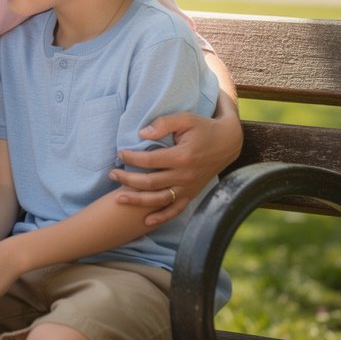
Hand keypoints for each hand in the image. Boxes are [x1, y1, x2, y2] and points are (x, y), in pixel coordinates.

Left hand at [109, 102, 242, 225]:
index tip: (119, 153)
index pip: (150, 160)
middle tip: (112, 174)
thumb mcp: (186, 118)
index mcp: (182, 156)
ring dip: (137, 200)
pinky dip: (162, 217)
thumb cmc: (204, 128)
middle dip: (127, 179)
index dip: (132, 158)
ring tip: (118, 198)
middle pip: (150, 182)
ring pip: (159, 199)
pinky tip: (146, 221)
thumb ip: (163, 124)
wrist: (228, 143)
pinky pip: (176, 210)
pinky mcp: (192, 194)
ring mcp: (189, 188)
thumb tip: (142, 134)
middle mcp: (185, 176)